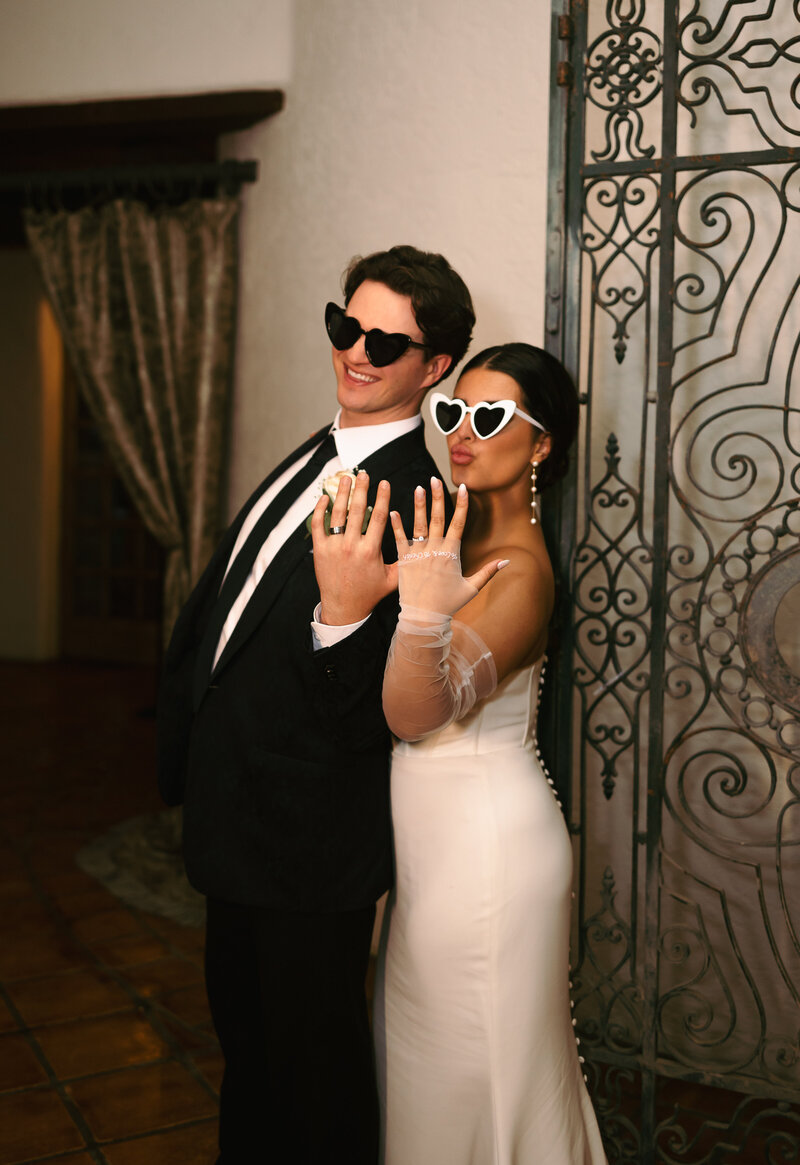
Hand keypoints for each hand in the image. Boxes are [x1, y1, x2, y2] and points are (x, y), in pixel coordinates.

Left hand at [311, 471, 397, 624]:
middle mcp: (351, 546)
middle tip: (365, 473)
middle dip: (362, 489)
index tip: (385, 483)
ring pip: (337, 514)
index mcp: (370, 551)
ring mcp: (333, 547)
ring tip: (347, 478)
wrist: (343, 608)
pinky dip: (320, 509)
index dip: (382, 498)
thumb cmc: (369, 594)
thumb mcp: (392, 580)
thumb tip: (421, 546)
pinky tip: (325, 497)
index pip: (377, 517)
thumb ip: (405, 562)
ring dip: (341, 493)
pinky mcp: (319, 550)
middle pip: (357, 510)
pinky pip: (317, 525)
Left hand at [390, 478, 507, 615]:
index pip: (458, 523)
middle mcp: (435, 550)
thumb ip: (488, 572)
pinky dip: (396, 525)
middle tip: (435, 478)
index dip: (461, 505)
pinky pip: (399, 539)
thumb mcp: (472, 588)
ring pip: (419, 525)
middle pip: (438, 518)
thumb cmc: (448, 604)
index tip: (464, 488)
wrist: (423, 618)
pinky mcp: (403, 561)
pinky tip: (392, 510)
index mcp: (452, 554)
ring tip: (418, 487)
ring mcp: (418, 554)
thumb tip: (508, 561)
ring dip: (418, 505)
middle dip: (438, 497)